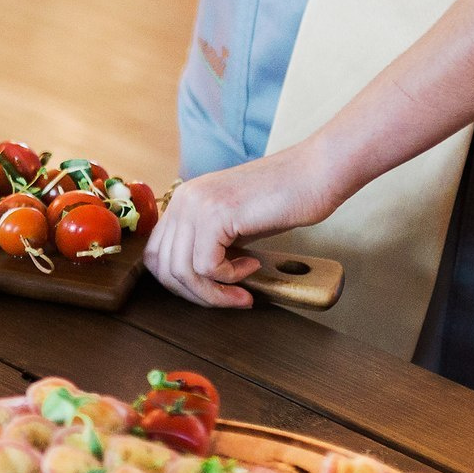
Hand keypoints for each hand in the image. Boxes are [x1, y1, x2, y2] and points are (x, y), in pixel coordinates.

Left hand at [145, 145, 346, 309]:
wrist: (317, 173)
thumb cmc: (284, 199)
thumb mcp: (235, 227)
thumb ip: (210, 246)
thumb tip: (195, 283)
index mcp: (183, 200)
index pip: (157, 255)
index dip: (180, 284)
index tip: (213, 294)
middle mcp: (184, 199)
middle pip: (162, 266)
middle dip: (195, 294)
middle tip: (230, 299)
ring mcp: (197, 204)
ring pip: (182, 271)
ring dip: (213, 293)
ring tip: (242, 291)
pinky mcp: (217, 214)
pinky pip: (206, 266)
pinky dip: (229, 277)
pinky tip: (253, 265)